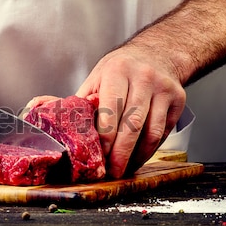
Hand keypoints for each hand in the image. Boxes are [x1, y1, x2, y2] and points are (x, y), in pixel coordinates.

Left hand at [76, 46, 185, 178]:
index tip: (100, 155)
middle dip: (121, 153)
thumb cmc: (120, 70)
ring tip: (125, 168)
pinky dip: (150, 149)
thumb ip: (81, 100)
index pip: (111, 108)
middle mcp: (143, 77)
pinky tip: (138, 157)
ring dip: (137, 155)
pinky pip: (164, 132)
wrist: (156, 54)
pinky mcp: (178, 99)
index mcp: (117, 71)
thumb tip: (47, 113)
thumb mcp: (97, 78)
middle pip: (132, 124)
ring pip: (152, 132)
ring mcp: (163, 88)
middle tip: (112, 171)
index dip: (106, 136)